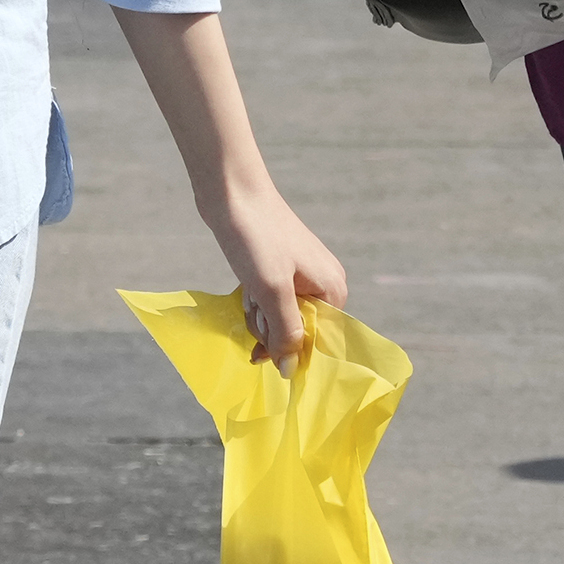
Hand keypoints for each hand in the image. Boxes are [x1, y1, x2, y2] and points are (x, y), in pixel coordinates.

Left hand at [200, 170, 346, 369]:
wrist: (231, 192)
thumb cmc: (254, 239)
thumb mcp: (271, 291)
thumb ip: (284, 333)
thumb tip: (291, 372)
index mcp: (332, 289)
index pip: (318, 342)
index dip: (289, 349)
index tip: (261, 347)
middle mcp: (323, 283)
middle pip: (297, 331)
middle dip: (270, 327)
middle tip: (255, 305)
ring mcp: (301, 275)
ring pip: (279, 317)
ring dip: (258, 313)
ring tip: (249, 290)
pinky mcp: (279, 268)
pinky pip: (269, 300)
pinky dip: (254, 300)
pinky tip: (245, 286)